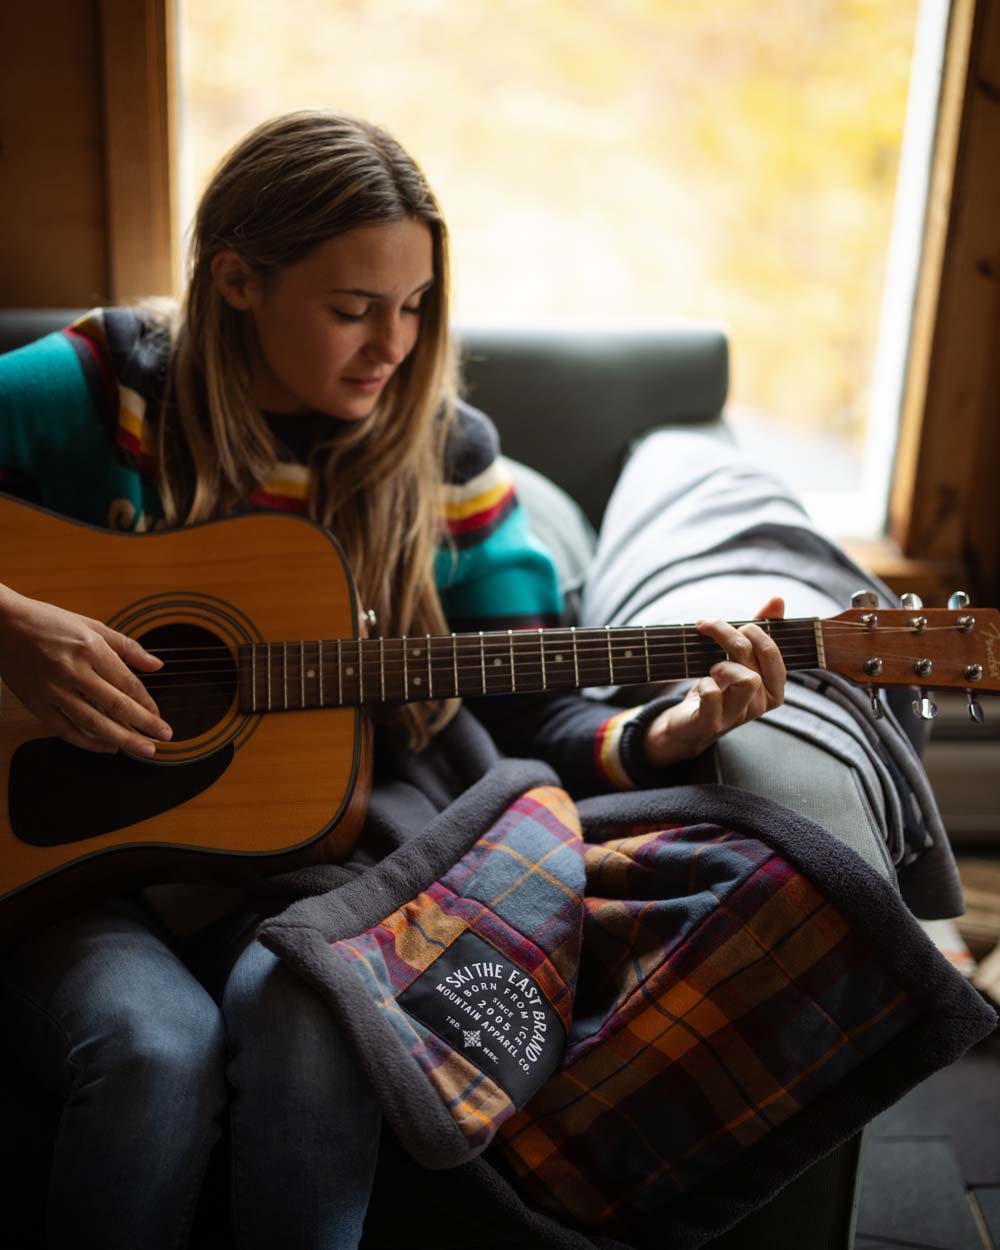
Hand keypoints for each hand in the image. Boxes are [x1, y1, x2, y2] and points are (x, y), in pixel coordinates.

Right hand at [0, 587, 172, 755]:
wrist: (2, 624)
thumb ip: (127, 647)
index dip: (147, 703)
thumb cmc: (48, 622)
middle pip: (115, 705)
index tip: (160, 716)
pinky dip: (88, 742)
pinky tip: (108, 746)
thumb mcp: (91, 626)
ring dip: (122, 739)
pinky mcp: (35, 702)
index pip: (126, 682)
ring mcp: (51, 688)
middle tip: (163, 738)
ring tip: (142, 749)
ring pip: (92, 722)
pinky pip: (65, 730)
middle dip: (143, 725)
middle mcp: (72, 669)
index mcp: (89, 647)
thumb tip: (156, 665)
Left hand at [643, 597, 785, 767]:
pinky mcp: (713, 723)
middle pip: (754, 657)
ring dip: (724, 664)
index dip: (753, 631)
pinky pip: (713, 696)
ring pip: (747, 679)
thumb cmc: (719, 687)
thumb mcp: (739, 659)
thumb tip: (778, 600)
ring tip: (712, 667)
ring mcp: (739, 715)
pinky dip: (705, 683)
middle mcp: (762, 703)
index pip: (772, 651)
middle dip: (729, 635)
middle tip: (708, 627)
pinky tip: (702, 684)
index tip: (734, 624)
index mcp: (773, 687)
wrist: (690, 724)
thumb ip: (759, 631)